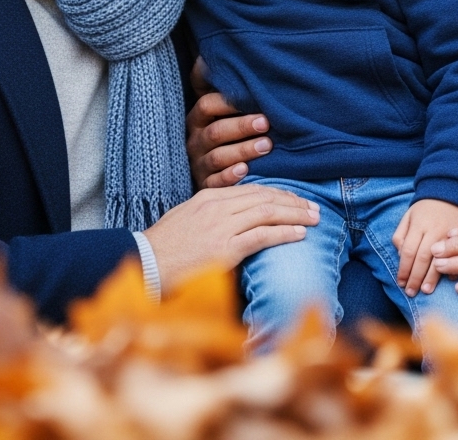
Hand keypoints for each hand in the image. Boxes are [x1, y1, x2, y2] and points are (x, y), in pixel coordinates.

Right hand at [142, 184, 318, 292]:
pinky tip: (300, 235)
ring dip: (295, 215)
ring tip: (314, 218)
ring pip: (268, 213)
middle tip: (313, 206)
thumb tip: (233, 219)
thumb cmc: (161, 250)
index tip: (295, 200)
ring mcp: (221, 226)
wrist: (143, 267)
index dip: (278, 194)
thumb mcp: (185, 220)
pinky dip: (284, 233)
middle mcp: (217, 206)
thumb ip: (210, 215)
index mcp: (208, 197)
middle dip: (293, 202)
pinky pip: (262, 236)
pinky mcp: (225, 249)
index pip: (252, 190)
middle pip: (265, 197)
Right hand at [186, 90, 272, 188]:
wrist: (213, 171)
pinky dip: (229, 178)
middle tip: (267, 123)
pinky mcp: (205, 186)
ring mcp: (199, 165)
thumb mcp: (216, 106)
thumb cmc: (223, 128)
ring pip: (218, 157)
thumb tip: (206, 57)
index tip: (253, 98)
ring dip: (243, 150)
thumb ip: (213, 84)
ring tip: (267, 146)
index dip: (228, 102)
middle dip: (242, 126)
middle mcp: (195, 141)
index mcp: (198, 119)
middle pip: (216, 132)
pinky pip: (214, 183)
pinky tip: (245, 171)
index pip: (207, 105)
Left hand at [392, 199, 457, 297]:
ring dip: (432, 278)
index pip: (409, 252)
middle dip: (416, 278)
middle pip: (423, 258)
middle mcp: (435, 230)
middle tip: (411, 292)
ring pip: (441, 259)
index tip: (400, 283)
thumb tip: (401, 256)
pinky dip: (454, 268)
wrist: (452, 193)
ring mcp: (451, 234)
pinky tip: (448, 280)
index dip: (404, 270)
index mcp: (419, 224)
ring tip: (426, 291)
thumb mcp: (408, 216)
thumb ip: (401, 235)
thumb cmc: (426, 209)